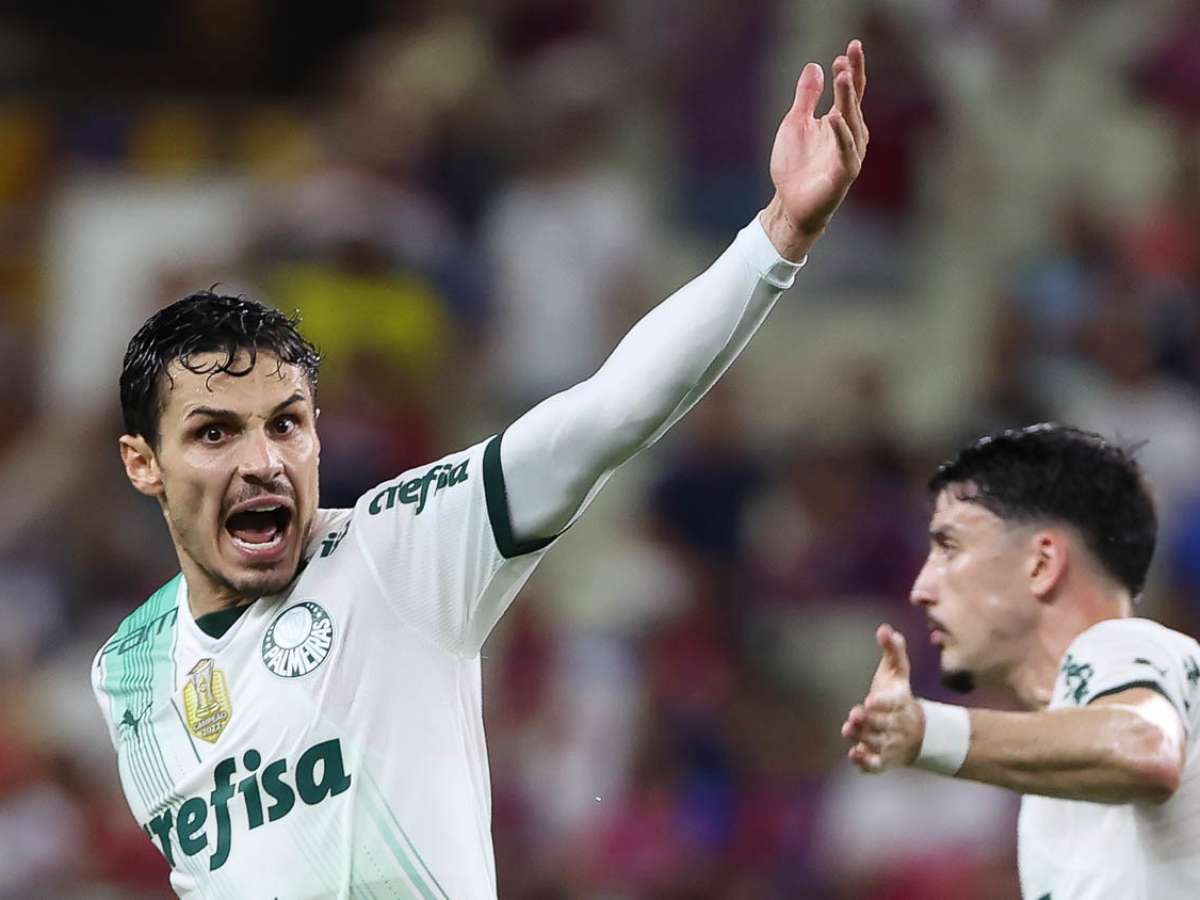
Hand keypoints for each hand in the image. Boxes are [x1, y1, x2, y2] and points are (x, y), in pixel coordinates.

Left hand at [760, 39, 867, 259]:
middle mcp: (850, 134)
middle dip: (852, 78)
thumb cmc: (795, 166)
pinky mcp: (844, 173)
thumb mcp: (795, 124)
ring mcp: (849, 153)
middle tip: (848, 55)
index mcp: (839, 121)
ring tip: (843, 76)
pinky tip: (834, 117)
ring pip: (851, 122)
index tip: (852, 46)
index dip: (852, 69)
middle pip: (853, 102)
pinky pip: (845, 150)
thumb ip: (806, 97)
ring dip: (848, 99)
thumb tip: (814, 66)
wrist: (790, 204)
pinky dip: (841, 134)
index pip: (850, 91)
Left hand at [841, 624, 923, 773]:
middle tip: (856, 714)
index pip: (894, 702)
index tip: (871, 699)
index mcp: (901, 702)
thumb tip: (884, 629)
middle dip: (870, 721)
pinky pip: (876, 765)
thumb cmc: (899, 696)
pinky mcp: (884, 760)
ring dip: (864, 739)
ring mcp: (891, 744)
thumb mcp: (897, 672)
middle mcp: (897, 725)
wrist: (916, 732)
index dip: (884, 702)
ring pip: (877, 744)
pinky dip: (866, 763)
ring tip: (849, 729)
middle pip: (884, 725)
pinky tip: (854, 755)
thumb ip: (893, 651)